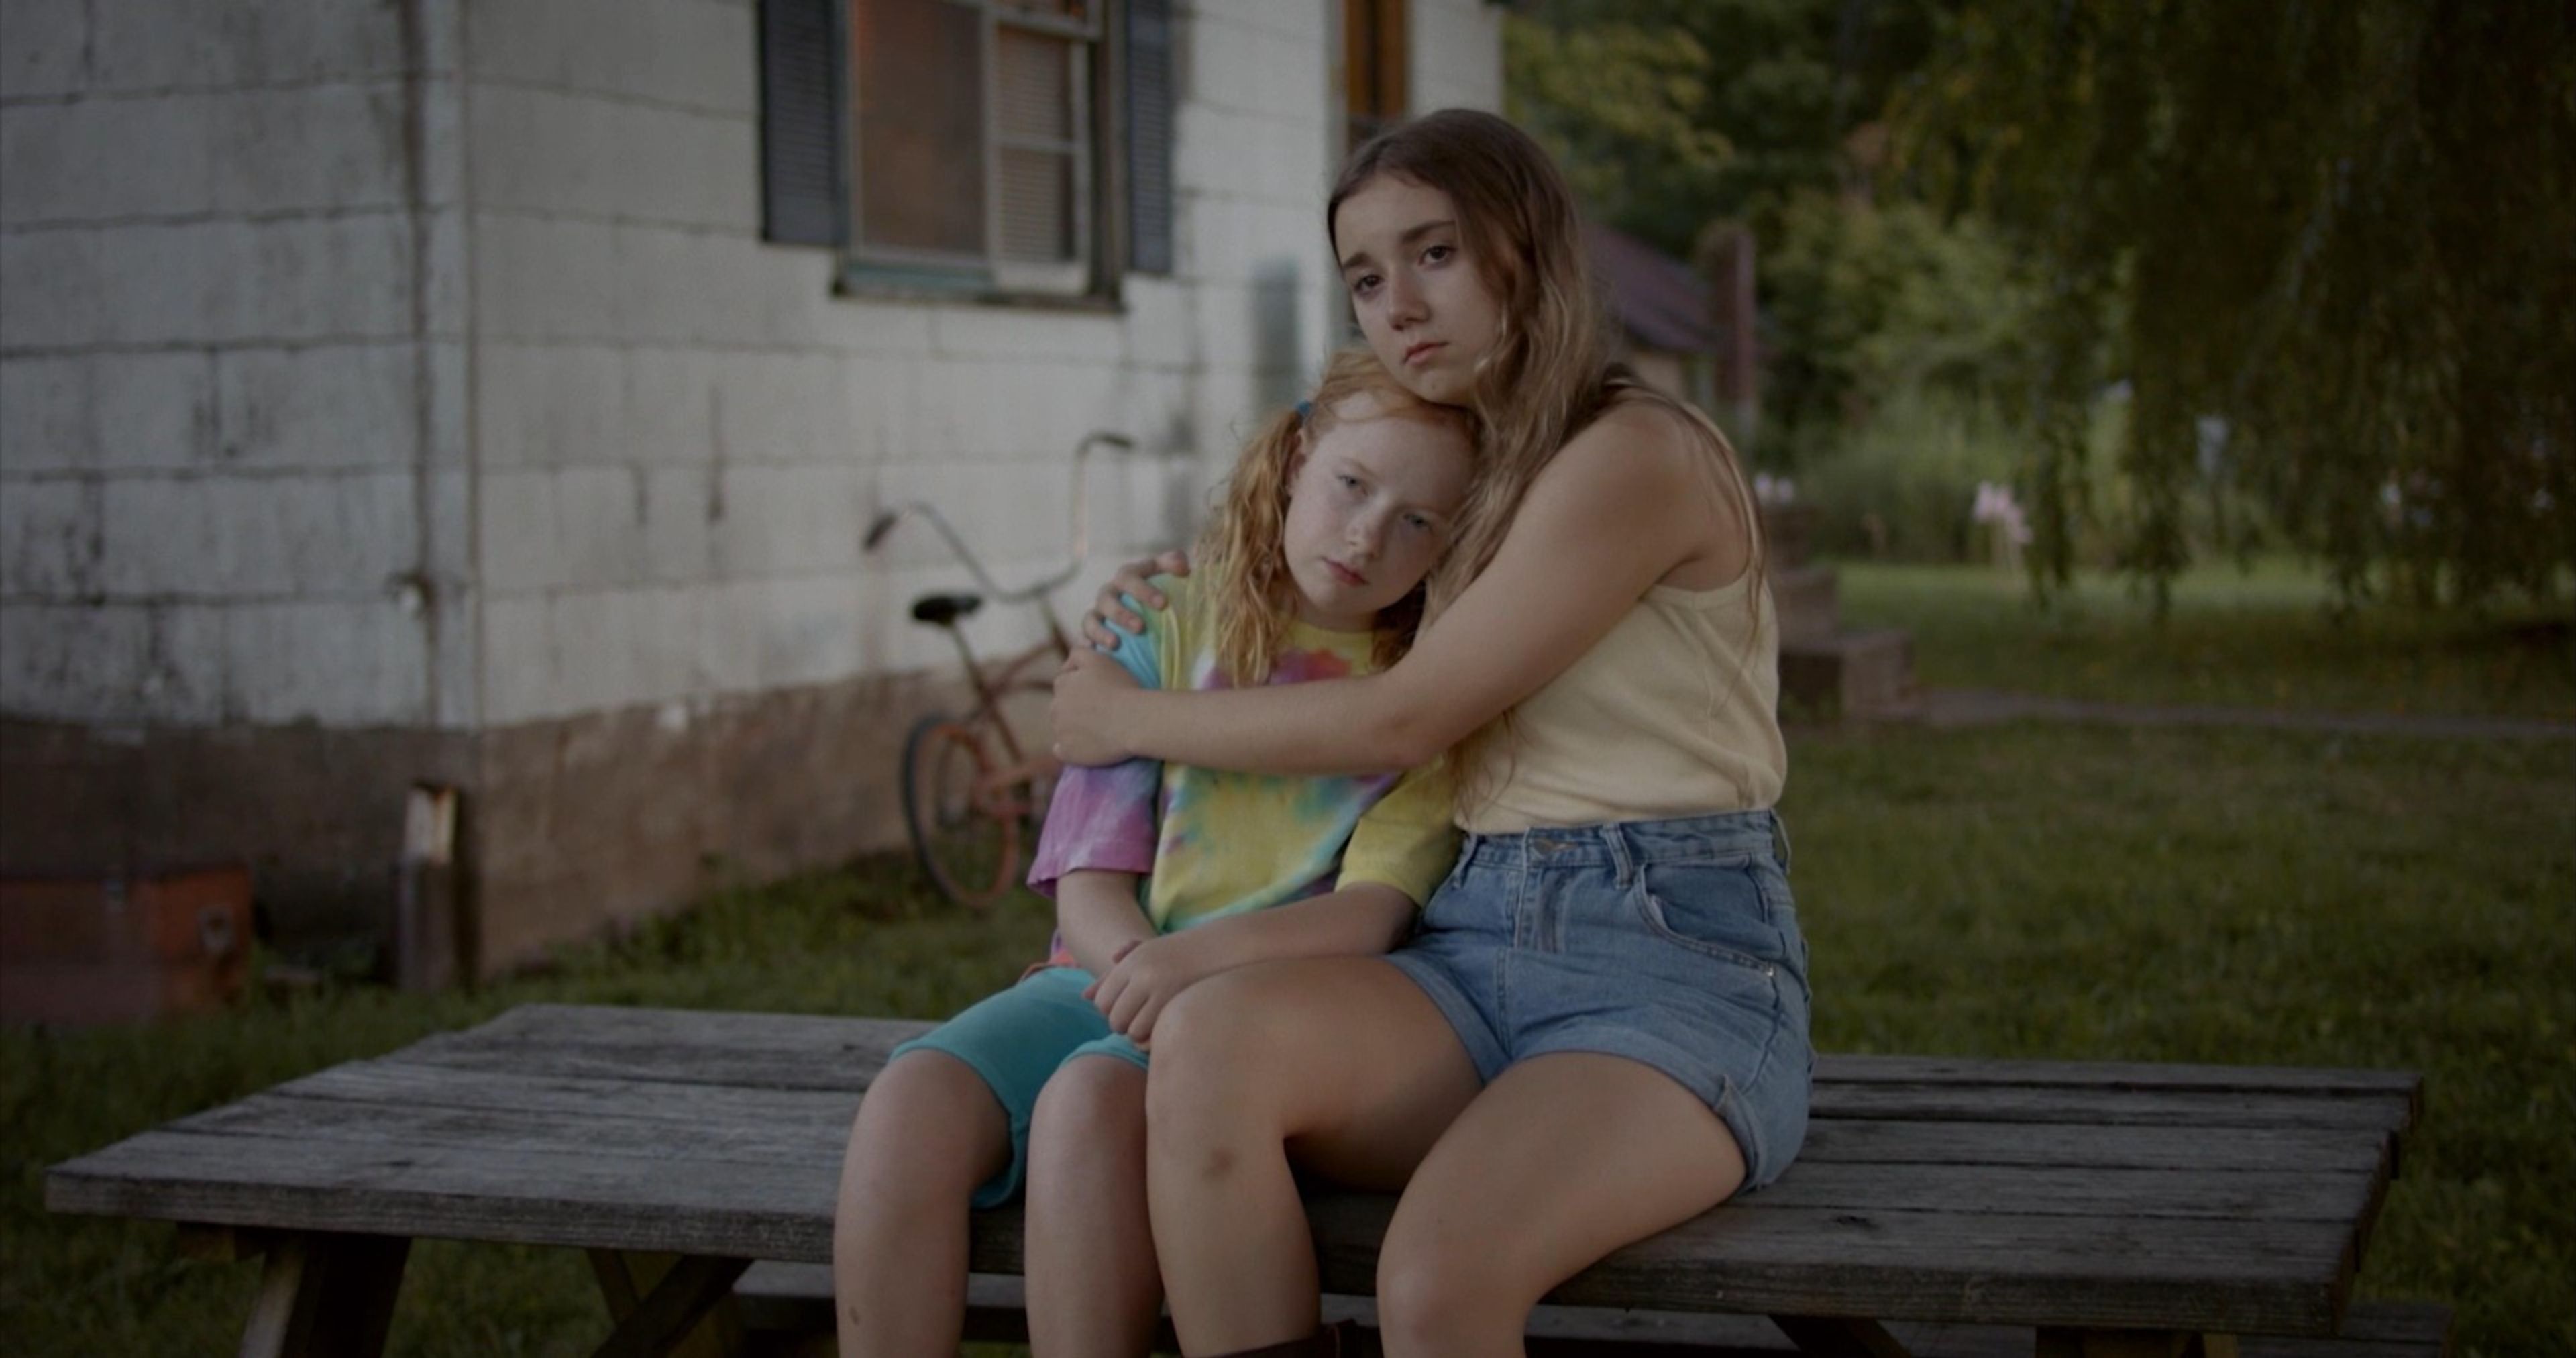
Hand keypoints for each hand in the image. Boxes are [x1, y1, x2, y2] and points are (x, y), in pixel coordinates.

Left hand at [1051, 647, 1140, 765]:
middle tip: (1099, 711)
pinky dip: (1070, 749)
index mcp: (1061, 685)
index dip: (1081, 687)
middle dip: (1073, 707)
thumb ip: (1077, 654)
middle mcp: (1055, 708)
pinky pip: (1062, 751)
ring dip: (1072, 727)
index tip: (1098, 693)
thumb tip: (1066, 663)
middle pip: (1060, 707)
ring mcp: (1060, 732)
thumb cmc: (1121, 688)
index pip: (1064, 684)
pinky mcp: (1067, 752)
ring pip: (1061, 728)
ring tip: (1097, 728)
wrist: (1135, 721)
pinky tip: (1086, 746)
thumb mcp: (1098, 659)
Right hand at [1081, 551, 1191, 649]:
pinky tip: (1095, 652)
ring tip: (1115, 644)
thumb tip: (1182, 566)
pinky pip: (1084, 638)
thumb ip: (1175, 564)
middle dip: (1122, 613)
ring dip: (1101, 631)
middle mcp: (1109, 593)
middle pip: (1107, 598)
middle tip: (1140, 627)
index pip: (1129, 577)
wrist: (1148, 615)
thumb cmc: (1162, 595)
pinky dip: (1087, 645)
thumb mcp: (1169, 576)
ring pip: (1091, 619)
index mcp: (1127, 577)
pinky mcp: (1089, 632)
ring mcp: (1097, 613)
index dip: (1143, 589)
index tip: (1163, 604)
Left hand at [1083, 930, 1227, 1044]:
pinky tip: (1168, 1030)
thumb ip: (1115, 975)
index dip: (1113, 1012)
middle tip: (1144, 1021)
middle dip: (1125, 1026)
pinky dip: (1157, 1039)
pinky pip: (1154, 1035)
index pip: (1103, 1001)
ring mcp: (1161, 989)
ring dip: (1141, 1035)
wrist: (1228, 946)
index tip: (1131, 1010)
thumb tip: (1085, 997)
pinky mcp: (1178, 1005)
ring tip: (1157, 1026)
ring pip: (1132, 1031)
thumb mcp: (1149, 955)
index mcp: (1133, 961)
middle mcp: (1142, 973)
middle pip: (1114, 1018)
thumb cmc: (1186, 953)